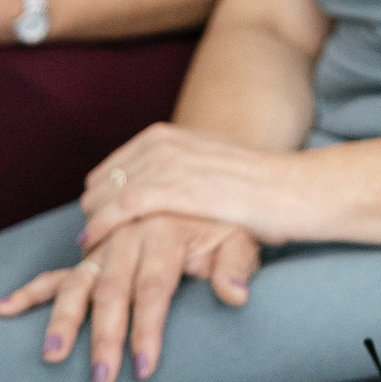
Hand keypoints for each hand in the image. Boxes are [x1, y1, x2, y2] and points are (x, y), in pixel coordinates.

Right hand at [0, 214, 258, 381]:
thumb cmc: (224, 222)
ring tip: (53, 357)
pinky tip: (4, 309)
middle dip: (105, 337)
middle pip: (112, 290)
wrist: (199, 183)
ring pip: (79, 283)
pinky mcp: (92, 250)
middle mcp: (130, 234)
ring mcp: (106, 243)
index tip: (143, 369)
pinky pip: (57, 272)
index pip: (154, 288)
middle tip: (101, 380)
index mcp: (165, 229)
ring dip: (65, 321)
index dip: (148, 329)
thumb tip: (236, 295)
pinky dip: (31, 291)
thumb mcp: (241, 237)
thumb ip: (237, 266)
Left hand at [78, 123, 303, 246]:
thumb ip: (183, 174)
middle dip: (94, 208)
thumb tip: (162, 192)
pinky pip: (122, 206)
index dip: (103, 194)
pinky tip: (93, 241)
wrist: (291, 189)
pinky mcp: (172, 188)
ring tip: (89, 246)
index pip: (116, 165)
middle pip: (106, 178)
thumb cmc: (260, 188)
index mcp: (170, 135)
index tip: (97, 218)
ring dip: (93, 221)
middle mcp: (163, 143)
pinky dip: (102, 225)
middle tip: (91, 238)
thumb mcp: (213, 167)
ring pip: (107, 192)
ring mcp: (167, 163)